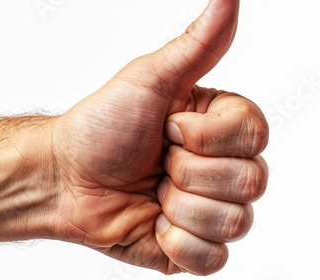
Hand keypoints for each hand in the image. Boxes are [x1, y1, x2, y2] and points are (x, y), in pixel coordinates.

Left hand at [50, 0, 267, 274]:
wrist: (63, 177)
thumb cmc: (99, 127)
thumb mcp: (149, 80)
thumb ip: (198, 45)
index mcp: (217, 128)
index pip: (256, 135)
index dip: (207, 137)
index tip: (166, 129)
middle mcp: (219, 168)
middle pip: (251, 181)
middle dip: (189, 172)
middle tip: (155, 163)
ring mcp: (206, 210)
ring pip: (234, 220)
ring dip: (180, 206)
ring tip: (151, 192)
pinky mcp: (190, 247)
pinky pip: (214, 259)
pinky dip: (178, 243)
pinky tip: (152, 223)